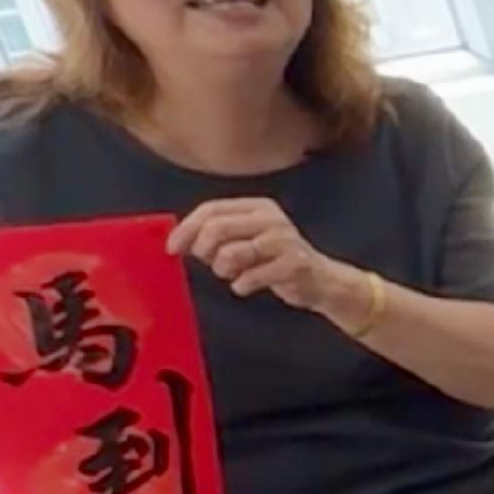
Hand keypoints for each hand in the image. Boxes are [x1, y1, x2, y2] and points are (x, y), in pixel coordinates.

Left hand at [171, 197, 355, 318]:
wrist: (321, 281)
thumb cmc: (274, 261)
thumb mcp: (247, 239)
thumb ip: (218, 234)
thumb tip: (177, 240)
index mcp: (257, 207)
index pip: (212, 209)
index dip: (187, 228)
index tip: (172, 248)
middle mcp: (271, 219)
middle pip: (217, 228)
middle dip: (202, 249)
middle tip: (207, 262)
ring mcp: (284, 240)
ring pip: (231, 253)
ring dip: (223, 270)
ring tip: (232, 274)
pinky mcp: (294, 264)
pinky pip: (250, 277)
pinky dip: (241, 286)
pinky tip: (247, 285)